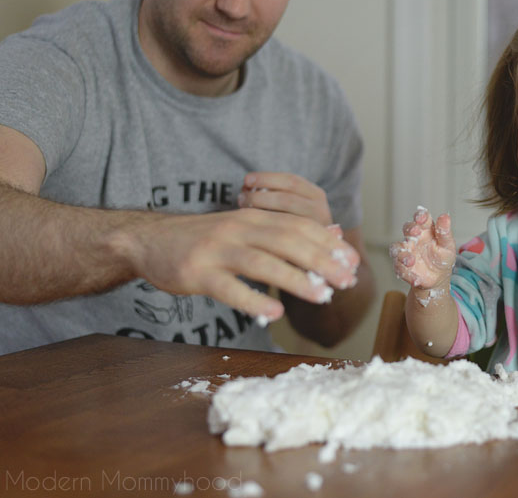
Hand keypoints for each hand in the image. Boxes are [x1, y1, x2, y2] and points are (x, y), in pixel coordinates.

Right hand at [125, 172, 358, 321]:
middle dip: (323, 260)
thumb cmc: (207, 240)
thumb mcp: (245, 230)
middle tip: (348, 281)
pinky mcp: (198, 273)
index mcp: (255, 218)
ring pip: (263, 263)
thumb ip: (282, 234)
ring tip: (322, 296)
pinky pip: (229, 288)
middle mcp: (239, 229)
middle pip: (288, 241)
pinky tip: (275, 314)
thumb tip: (332, 236)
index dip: (329, 243)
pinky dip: (253, 301)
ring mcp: (218, 250)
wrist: (150, 240)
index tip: (353, 261)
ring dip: (296, 280)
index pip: (300, 226)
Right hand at [390, 207, 455, 288]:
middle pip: (407, 228)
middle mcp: (413, 238)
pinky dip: (406, 273)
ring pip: (397, 248)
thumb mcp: (447, 246)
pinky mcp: (401, 265)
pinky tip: (416, 279)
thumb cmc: (443, 258)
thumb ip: (444, 232)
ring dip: (402, 254)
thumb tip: (445, 216)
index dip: (420, 216)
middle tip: (415, 232)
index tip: (422, 218)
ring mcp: (405, 251)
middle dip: (410, 229)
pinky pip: (398, 267)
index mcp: (426, 229)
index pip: (421, 218)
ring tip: (411, 261)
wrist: (438, 278)